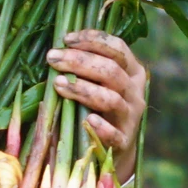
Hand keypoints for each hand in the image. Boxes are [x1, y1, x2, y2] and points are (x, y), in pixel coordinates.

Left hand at [46, 29, 146, 184]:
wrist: (114, 149)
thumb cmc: (99, 107)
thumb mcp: (99, 83)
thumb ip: (86, 67)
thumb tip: (56, 49)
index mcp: (131, 72)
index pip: (117, 48)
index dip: (93, 40)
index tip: (66, 39)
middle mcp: (135, 91)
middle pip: (111, 70)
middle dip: (79, 61)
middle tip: (52, 57)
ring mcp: (131, 117)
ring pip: (111, 98)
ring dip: (83, 89)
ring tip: (58, 83)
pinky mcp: (124, 141)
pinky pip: (115, 134)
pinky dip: (102, 127)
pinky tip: (87, 120)